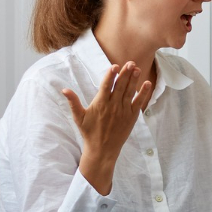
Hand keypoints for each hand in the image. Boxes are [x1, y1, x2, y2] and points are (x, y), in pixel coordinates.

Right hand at [61, 62, 153, 192]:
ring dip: (134, 80)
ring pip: (130, 92)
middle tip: (130, 62)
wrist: (102, 150)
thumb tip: (64, 89)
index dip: (111, 75)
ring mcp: (123, 111)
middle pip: (120, 86)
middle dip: (125, 74)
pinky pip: (139, 103)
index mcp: (100, 104)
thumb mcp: (79, 117)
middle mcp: (113, 106)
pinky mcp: (132, 117)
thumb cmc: (89, 132)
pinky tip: (147, 84)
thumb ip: (73, 102)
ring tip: (137, 69)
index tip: (115, 66)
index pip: (106, 86)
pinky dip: (143, 93)